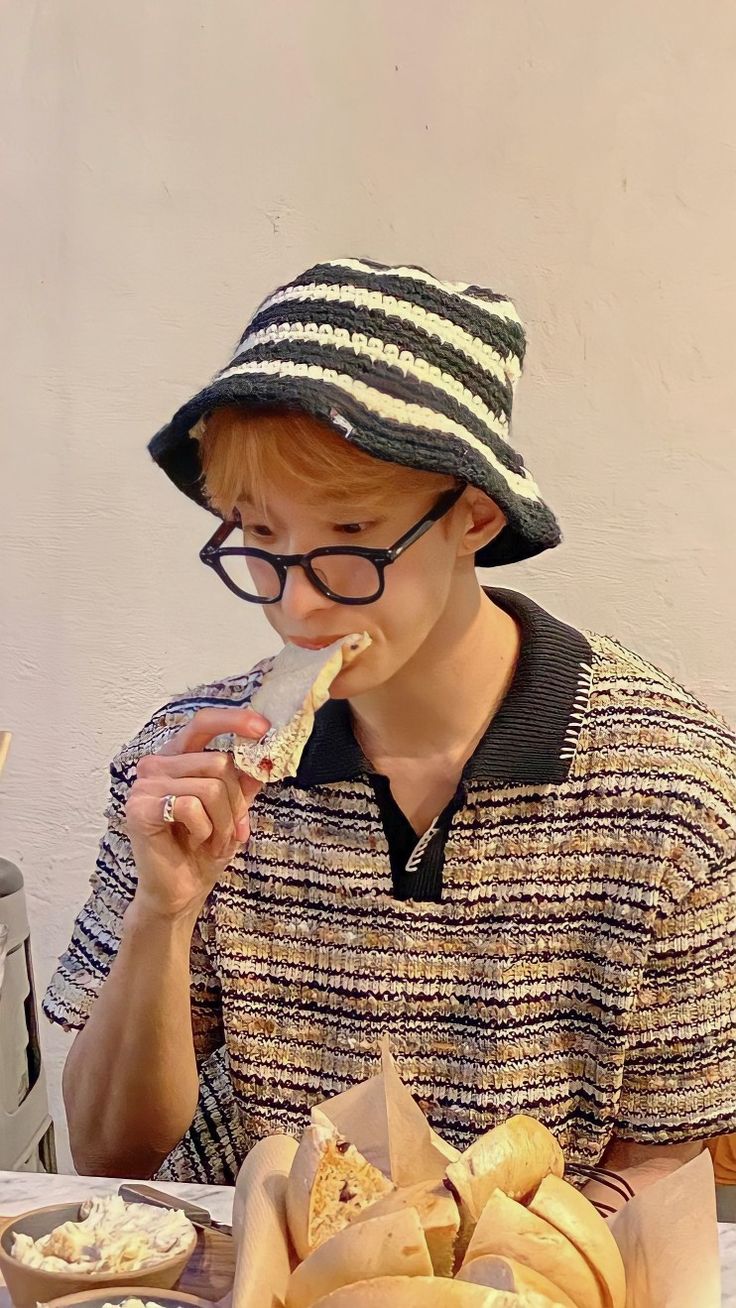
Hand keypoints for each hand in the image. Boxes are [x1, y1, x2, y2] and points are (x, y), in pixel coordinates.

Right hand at [124, 707, 268, 920]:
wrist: (180, 891)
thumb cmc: (201, 849)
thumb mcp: (233, 809)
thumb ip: (244, 779)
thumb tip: (267, 753)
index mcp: (177, 757)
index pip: (203, 722)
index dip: (234, 720)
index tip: (263, 728)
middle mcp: (156, 764)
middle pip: (218, 762)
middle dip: (235, 802)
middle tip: (232, 830)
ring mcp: (144, 785)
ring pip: (210, 786)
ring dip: (223, 822)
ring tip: (212, 840)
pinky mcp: (139, 808)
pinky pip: (191, 806)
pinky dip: (204, 829)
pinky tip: (194, 842)